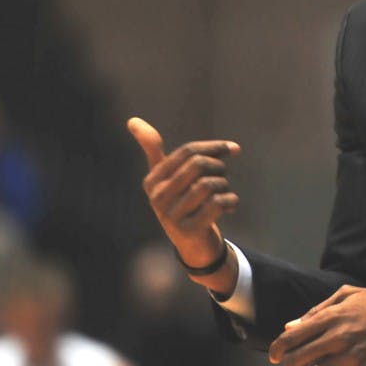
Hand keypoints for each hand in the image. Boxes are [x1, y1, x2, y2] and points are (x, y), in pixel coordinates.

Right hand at [128, 117, 240, 276]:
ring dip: (225, 186)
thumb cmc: (181, 201)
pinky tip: (229, 205)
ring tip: (224, 193)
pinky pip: (217, 204)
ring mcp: (171, 216)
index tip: (233, 148)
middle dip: (219, 166)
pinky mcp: (188, 231)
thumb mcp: (167, 176)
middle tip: (223, 176)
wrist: (192, 244)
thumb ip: (154, 149)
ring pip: (210, 184)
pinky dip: (230, 201)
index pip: (188, 151)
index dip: (215, 146)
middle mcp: (157, 198)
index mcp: (153, 180)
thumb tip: (132, 120)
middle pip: (200, 164)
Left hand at [268, 285, 365, 365]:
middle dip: (291, 364)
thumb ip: (318, 310)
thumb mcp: (350, 296)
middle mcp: (338, 338)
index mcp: (332, 317)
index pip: (291, 338)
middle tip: (296, 364)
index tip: (275, 356)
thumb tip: (291, 326)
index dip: (277, 350)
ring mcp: (351, 358)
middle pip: (297, 361)